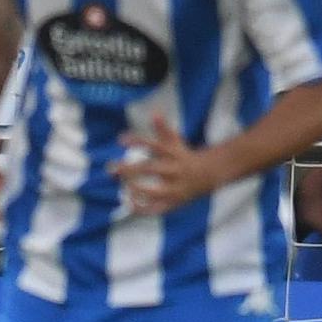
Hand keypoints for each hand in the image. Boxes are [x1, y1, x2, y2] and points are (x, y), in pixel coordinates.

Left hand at [110, 115, 227, 216]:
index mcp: (175, 155)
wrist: (208, 175)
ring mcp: (176, 189)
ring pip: (155, 192)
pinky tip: (129, 204)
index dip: (138, 141)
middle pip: (152, 169)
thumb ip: (164, 129)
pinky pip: (157, 209)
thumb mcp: (176, 142)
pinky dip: (143, 209)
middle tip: (112, 168)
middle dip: (130, 169)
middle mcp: (176, 171)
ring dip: (137, 190)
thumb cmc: (184, 156)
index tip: (120, 139)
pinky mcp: (174, 203)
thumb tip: (154, 112)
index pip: (156, 146)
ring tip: (122, 187)